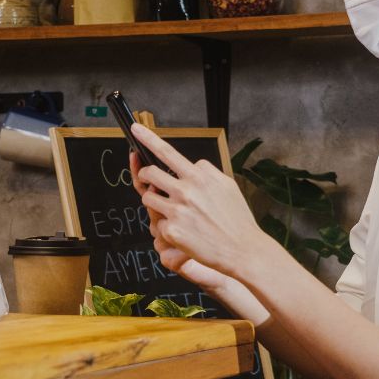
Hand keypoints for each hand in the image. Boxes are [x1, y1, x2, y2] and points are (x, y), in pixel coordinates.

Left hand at [131, 149, 270, 324]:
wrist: (243, 249)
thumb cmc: (237, 218)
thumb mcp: (227, 185)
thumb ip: (207, 172)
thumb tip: (193, 166)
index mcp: (199, 177)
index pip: (167, 152)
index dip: (148, 138)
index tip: (136, 129)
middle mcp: (185, 191)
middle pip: (150, 173)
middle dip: (145, 174)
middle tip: (149, 179)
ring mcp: (177, 211)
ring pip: (148, 197)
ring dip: (154, 201)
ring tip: (171, 209)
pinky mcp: (172, 230)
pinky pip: (159, 223)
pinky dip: (167, 226)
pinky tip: (183, 231)